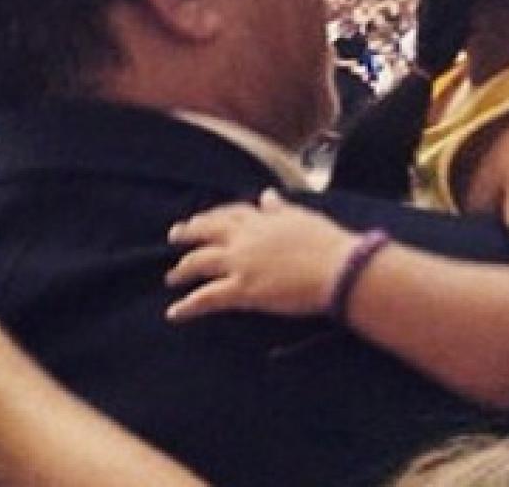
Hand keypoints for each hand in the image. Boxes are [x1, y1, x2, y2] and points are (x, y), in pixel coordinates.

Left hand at [165, 190, 356, 321]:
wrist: (337, 269)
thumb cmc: (328, 244)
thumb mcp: (302, 218)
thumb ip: (280, 208)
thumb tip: (267, 195)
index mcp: (261, 218)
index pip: (229, 212)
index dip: (212, 216)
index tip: (201, 219)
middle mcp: (244, 237)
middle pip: (206, 231)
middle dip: (188, 234)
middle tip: (174, 237)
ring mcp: (240, 263)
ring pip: (199, 263)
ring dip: (182, 269)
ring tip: (171, 277)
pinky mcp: (241, 290)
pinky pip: (206, 298)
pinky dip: (187, 306)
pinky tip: (174, 313)